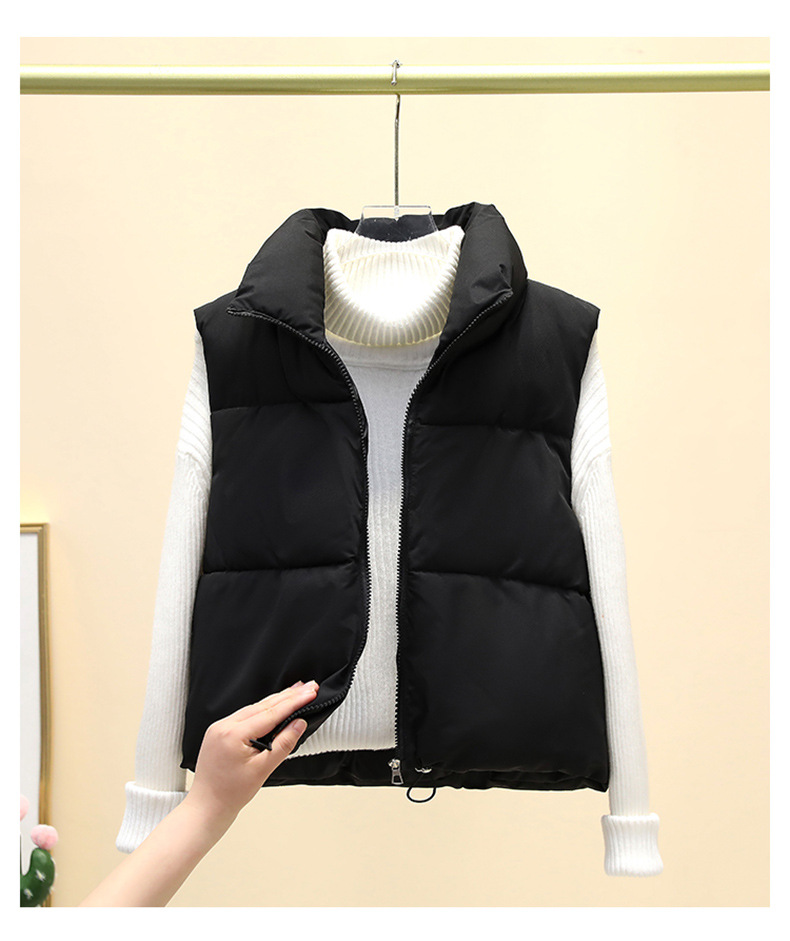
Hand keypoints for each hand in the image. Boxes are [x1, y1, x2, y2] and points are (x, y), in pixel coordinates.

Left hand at [184, 679, 318, 828]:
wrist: (207, 806)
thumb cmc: (231, 793)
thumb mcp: (262, 770)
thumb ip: (283, 744)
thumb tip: (299, 724)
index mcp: (233, 734)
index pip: (271, 712)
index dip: (293, 701)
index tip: (310, 692)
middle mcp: (223, 725)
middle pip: (262, 705)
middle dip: (288, 695)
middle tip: (308, 686)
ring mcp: (219, 727)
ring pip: (254, 708)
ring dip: (276, 701)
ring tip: (296, 692)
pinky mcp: (219, 731)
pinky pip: (244, 715)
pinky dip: (262, 710)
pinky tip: (274, 706)